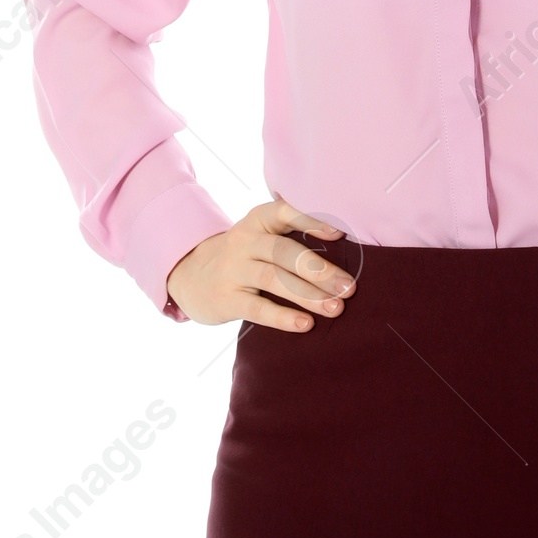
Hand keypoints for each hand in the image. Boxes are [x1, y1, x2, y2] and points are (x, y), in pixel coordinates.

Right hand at [166, 194, 357, 331]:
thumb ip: (292, 239)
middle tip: (349, 287)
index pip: (284, 212)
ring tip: (335, 308)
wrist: (189, 276)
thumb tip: (344, 259)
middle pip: (285, 252)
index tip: (339, 234)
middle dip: (320, 270)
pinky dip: (283, 317)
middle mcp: (244, 241)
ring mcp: (233, 270)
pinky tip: (305, 324)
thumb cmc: (243, 256)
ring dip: (308, 295)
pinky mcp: (226, 299)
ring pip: (274, 280)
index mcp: (258, 220)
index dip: (311, 220)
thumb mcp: (260, 236)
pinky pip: (257, 308)